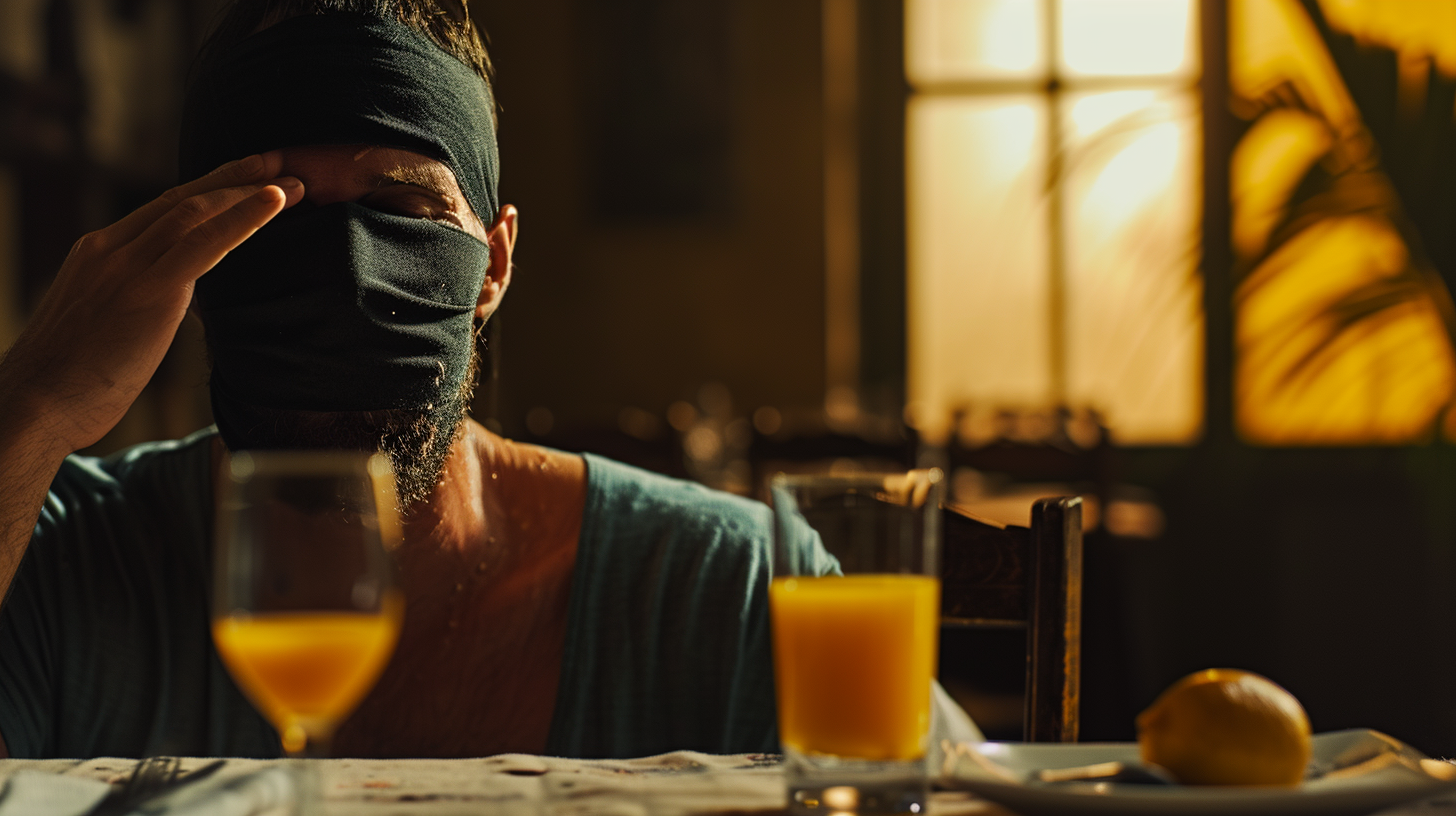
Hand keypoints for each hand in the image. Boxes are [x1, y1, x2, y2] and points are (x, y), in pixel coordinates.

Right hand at [0, 152, 303, 454]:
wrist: (36, 402)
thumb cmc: (71, 379)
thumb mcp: (103, 324)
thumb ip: (135, 300)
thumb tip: (169, 304)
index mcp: (98, 252)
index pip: (162, 208)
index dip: (209, 188)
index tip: (247, 176)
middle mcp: (110, 248)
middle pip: (183, 199)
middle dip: (236, 180)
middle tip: (281, 166)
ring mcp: (127, 264)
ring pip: (196, 212)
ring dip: (249, 195)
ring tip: (293, 184)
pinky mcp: (148, 289)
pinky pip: (206, 242)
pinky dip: (245, 218)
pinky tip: (274, 203)